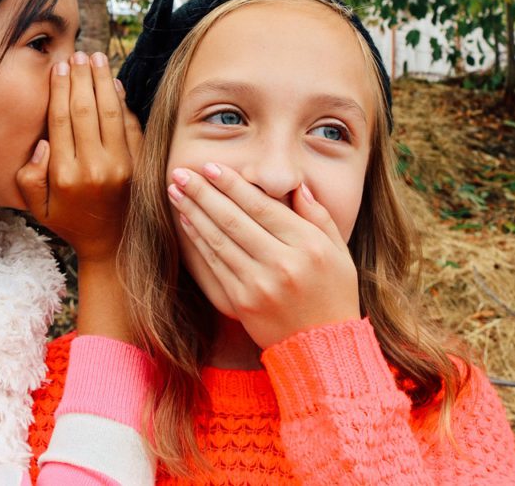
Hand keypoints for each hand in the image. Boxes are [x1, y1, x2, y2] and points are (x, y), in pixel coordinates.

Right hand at [16, 51, 141, 261]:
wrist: (113, 247)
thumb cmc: (70, 222)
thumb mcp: (37, 208)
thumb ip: (29, 177)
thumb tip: (43, 142)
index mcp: (66, 175)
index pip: (61, 120)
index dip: (60, 89)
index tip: (59, 67)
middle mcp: (95, 168)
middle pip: (85, 109)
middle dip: (81, 78)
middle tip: (77, 54)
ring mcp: (122, 166)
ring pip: (111, 112)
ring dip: (103, 81)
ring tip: (96, 58)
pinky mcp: (141, 165)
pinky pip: (131, 125)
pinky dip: (123, 102)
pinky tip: (115, 84)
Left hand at [167, 163, 359, 348]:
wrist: (322, 348)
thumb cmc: (334, 294)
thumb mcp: (339, 252)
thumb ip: (318, 216)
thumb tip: (296, 185)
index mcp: (309, 246)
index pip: (262, 207)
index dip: (232, 185)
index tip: (211, 167)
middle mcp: (283, 264)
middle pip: (234, 220)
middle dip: (203, 192)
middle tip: (180, 172)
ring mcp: (259, 285)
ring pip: (219, 240)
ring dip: (193, 212)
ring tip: (176, 191)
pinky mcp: (242, 302)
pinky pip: (214, 264)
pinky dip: (198, 240)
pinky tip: (186, 221)